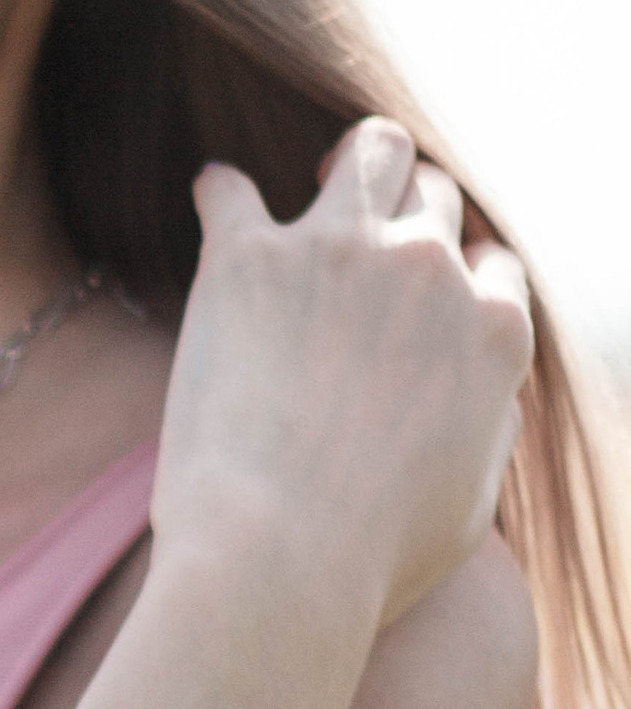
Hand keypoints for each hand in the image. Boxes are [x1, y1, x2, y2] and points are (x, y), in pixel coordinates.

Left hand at [154, 117, 532, 634]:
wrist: (277, 557)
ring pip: (369, 152)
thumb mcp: (469, 503)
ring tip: (316, 176)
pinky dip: (222, 192)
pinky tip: (214, 198)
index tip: (425, 286)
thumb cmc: (373, 556)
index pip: (489, 264)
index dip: (457, 272)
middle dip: (407, 204)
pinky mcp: (248, 258)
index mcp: (493, 330)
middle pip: (432, 196)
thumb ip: (486, 429)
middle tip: (369, 220)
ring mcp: (340, 251)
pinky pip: (231, 190)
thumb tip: (483, 398)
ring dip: (348, 160)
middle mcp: (429, 271)